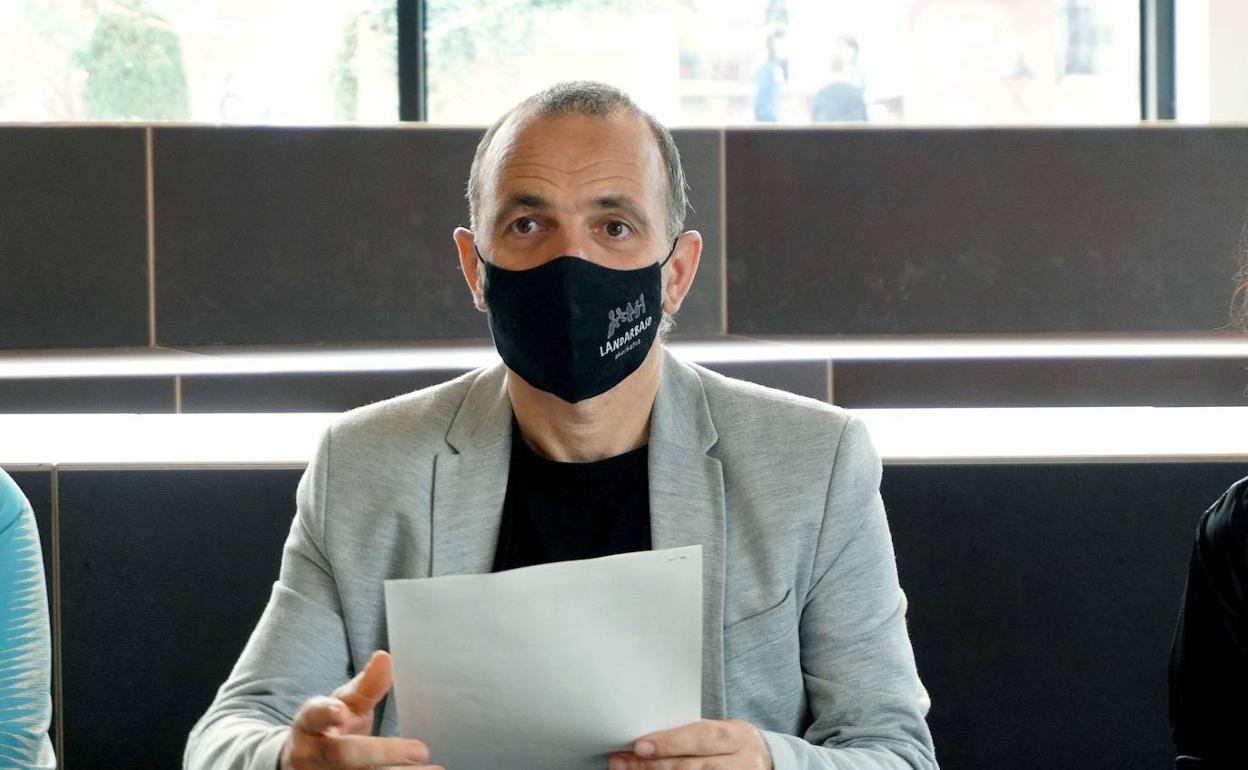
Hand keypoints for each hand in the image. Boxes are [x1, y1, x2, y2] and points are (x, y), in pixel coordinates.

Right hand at [280, 650, 439, 769]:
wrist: (307, 762)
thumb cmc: (331, 727)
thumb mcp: (344, 704)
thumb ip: (366, 686)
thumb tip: (384, 657)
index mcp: (310, 724)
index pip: (315, 716)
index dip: (326, 713)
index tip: (341, 711)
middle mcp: (314, 755)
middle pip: (344, 754)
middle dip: (382, 752)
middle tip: (421, 751)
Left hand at [608, 719, 771, 769]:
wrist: (765, 761)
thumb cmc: (730, 744)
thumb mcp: (720, 732)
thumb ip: (691, 734)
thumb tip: (645, 736)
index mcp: (736, 737)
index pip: (702, 737)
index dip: (671, 742)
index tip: (639, 745)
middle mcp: (741, 763)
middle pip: (692, 767)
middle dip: (654, 765)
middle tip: (622, 761)